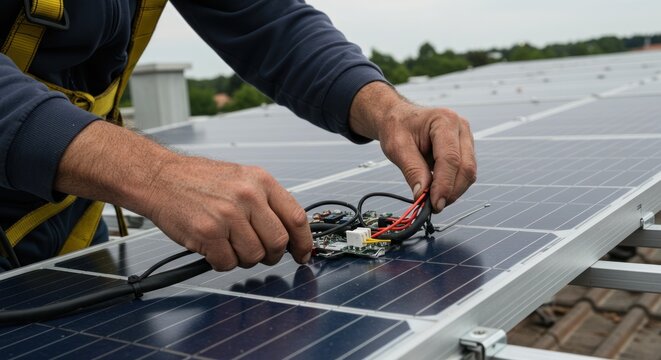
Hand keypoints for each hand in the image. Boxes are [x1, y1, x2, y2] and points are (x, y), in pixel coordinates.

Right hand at [56, 121, 311, 270]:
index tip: (303, 254)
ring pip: (254, 257)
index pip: (296, 217)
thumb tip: (291, 233)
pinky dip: (222, 262)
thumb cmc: (199, 180)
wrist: (159, 177)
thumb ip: (266, 201)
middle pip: (278, 242)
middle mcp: (248, 196)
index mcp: (261, 181)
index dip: (304, 242)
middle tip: (259, 253)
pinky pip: (227, 263)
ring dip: (243, 259)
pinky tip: (213, 248)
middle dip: (271, 255)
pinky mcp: (207, 233)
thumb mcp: (241, 178)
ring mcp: (227, 215)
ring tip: (229, 244)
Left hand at [349, 82, 475, 211]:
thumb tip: (422, 195)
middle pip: (466, 167)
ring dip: (453, 191)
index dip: (444, 185)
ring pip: (469, 172)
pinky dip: (453, 185)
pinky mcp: (465, 149)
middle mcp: (461, 127)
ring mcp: (466, 138)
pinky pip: (464, 172)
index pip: (450, 158)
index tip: (435, 204)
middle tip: (434, 207)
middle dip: (451, 191)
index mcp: (444, 120)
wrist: (400, 118)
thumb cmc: (398, 127)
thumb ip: (412, 170)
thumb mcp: (396, 147)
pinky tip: (438, 191)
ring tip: (433, 200)